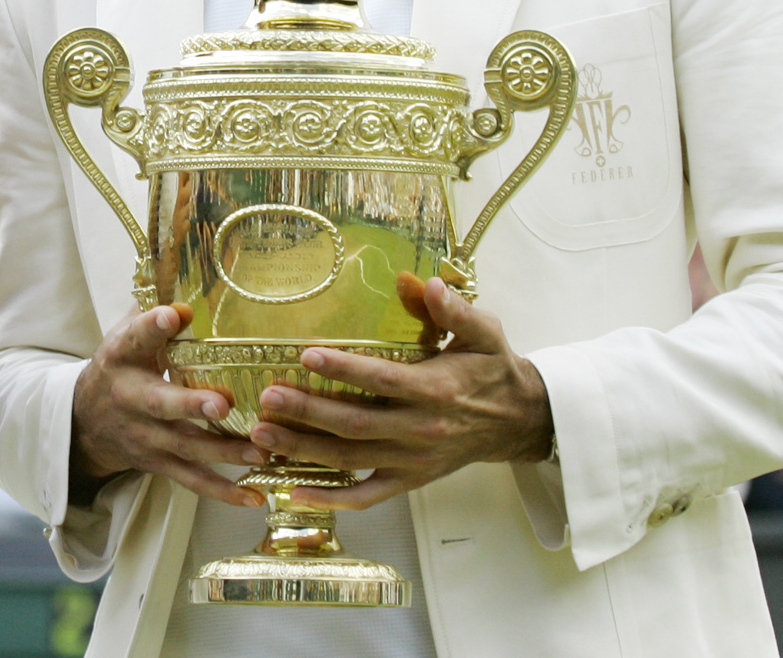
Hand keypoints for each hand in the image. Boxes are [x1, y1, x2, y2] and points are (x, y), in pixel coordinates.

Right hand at [70, 303, 265, 509]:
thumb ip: (154, 310)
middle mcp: (130, 398)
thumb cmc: (120, 367)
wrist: (85, 422)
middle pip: (159, 403)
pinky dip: (223, 491)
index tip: (175, 314)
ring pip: (184, 447)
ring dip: (224, 451)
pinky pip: (191, 481)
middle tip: (222, 404)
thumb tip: (192, 271)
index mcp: (121, 357)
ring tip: (261, 449)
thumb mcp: (125, 335)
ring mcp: (145, 436)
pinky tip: (255, 495)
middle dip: (190, 405)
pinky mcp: (158, 463)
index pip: (135, 336)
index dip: (153, 325)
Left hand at [247, 276, 552, 510]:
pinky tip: (295, 492)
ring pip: (351, 459)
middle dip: (307, 411)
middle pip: (356, 424)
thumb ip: (454, 309)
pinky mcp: (410, 480)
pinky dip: (332, 499)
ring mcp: (413, 459)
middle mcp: (421, 428)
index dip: (344, 369)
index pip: (383, 379)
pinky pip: (368, 495)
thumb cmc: (493, 370)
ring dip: (304, 450)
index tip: (306, 354)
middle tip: (268, 397)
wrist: (520, 421)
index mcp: (436, 389)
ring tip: (263, 436)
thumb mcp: (484, 332)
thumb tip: (425, 283)